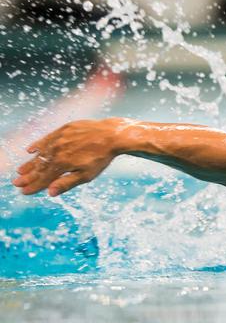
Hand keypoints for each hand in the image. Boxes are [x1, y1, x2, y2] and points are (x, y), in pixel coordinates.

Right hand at [12, 118, 126, 196]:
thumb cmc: (101, 158)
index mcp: (61, 164)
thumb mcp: (86, 175)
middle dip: (27, 176)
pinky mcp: (64, 129)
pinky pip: (46, 138)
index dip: (33, 186)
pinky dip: (38, 145)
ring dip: (30, 162)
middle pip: (39, 166)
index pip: (43, 178)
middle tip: (16, 183)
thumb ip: (66, 183)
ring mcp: (59, 139)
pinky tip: (30, 150)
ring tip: (20, 170)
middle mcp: (56, 150)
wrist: (112, 135)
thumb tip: (49, 193)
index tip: (24, 191)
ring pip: (40, 153)